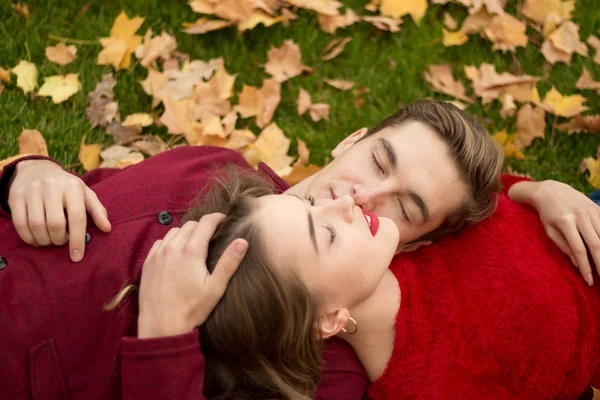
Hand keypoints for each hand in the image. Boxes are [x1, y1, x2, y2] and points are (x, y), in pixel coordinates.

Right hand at [7, 159, 110, 261]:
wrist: (38, 170)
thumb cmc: (67, 188)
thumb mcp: (85, 194)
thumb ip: (97, 211)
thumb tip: (107, 229)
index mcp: (73, 186)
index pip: (77, 217)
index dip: (77, 240)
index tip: (77, 257)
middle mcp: (52, 186)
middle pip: (55, 224)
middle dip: (59, 240)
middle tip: (62, 241)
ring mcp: (32, 190)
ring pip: (36, 225)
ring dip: (44, 240)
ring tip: (50, 240)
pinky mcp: (16, 196)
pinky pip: (20, 224)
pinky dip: (29, 238)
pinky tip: (36, 239)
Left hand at [137, 214, 247, 338]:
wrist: (161, 326)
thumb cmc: (191, 309)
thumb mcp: (215, 288)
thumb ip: (229, 262)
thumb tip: (242, 241)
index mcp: (192, 251)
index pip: (206, 222)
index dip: (217, 218)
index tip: (224, 220)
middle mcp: (173, 247)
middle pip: (190, 225)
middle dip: (203, 226)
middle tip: (212, 235)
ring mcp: (158, 254)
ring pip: (174, 231)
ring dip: (186, 233)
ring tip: (194, 243)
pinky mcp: (148, 262)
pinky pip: (160, 242)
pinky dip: (170, 241)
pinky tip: (176, 253)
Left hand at [519, 180, 599, 285]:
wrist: (551, 190)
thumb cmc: (547, 214)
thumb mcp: (549, 230)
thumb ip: (563, 246)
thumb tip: (577, 264)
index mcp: (566, 222)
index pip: (579, 249)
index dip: (586, 267)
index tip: (589, 281)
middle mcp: (581, 216)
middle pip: (596, 244)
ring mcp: (591, 211)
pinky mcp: (598, 208)